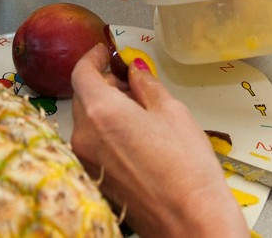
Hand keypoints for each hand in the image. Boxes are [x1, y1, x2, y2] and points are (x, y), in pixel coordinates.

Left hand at [69, 44, 247, 237]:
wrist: (189, 222)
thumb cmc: (186, 169)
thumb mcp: (172, 111)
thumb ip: (147, 85)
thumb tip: (135, 71)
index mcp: (100, 112)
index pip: (81, 72)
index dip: (94, 57)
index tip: (106, 51)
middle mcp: (84, 137)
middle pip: (83, 96)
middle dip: (104, 83)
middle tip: (131, 80)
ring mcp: (87, 161)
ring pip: (88, 121)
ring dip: (107, 109)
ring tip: (141, 111)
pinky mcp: (95, 179)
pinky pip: (94, 144)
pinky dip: (108, 132)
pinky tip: (137, 137)